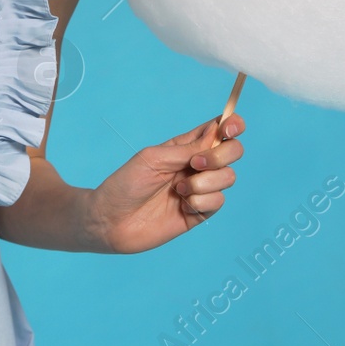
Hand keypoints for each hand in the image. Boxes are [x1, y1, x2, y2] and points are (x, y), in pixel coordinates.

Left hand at [89, 113, 245, 253]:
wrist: (112, 220)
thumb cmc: (126, 184)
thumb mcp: (154, 158)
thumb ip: (187, 149)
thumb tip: (217, 137)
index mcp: (184, 146)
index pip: (218, 130)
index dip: (232, 125)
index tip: (229, 130)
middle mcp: (196, 165)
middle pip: (233, 151)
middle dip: (220, 155)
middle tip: (195, 164)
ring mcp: (200, 189)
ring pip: (228, 177)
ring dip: (205, 182)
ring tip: (178, 190)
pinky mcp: (200, 212)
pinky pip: (218, 201)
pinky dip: (201, 202)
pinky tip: (181, 206)